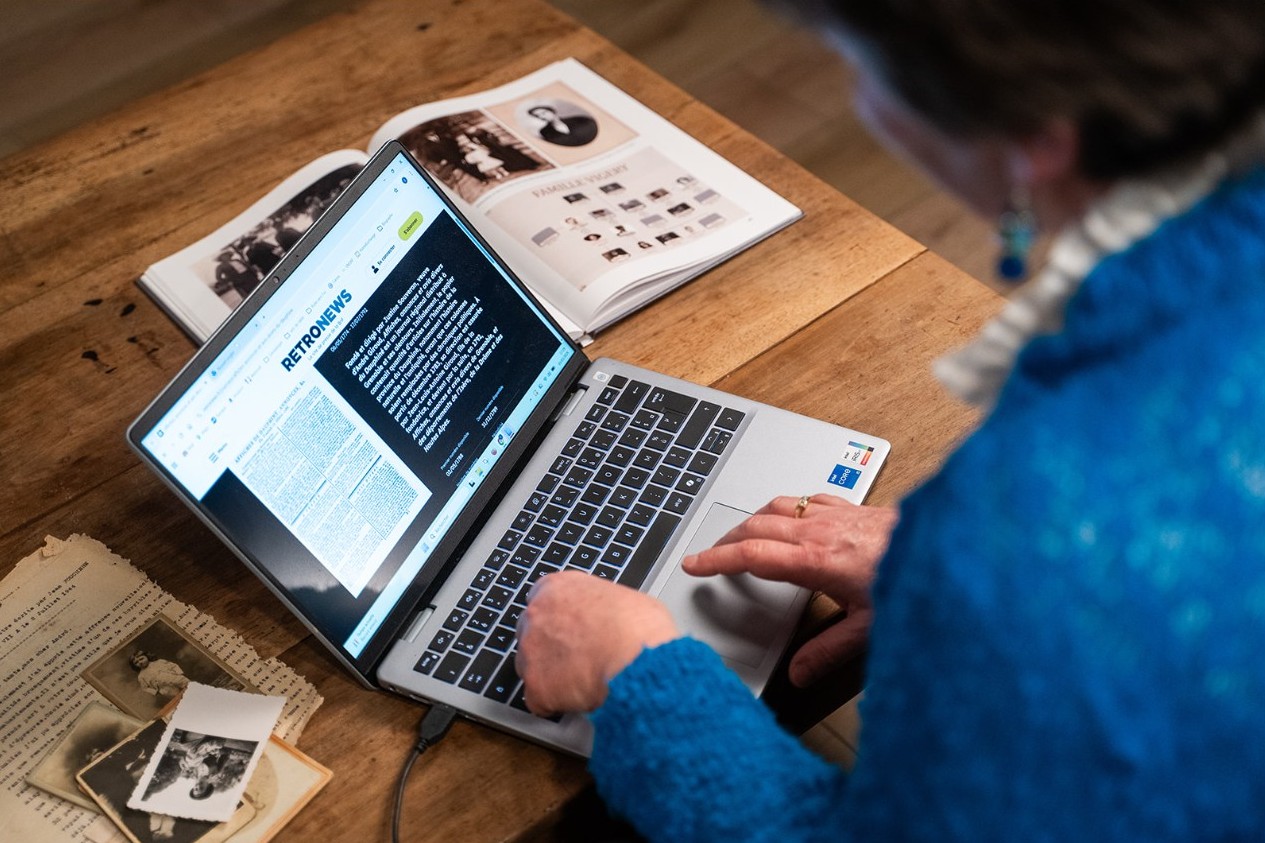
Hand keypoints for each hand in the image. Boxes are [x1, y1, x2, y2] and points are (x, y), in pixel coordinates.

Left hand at [515, 571, 679, 715]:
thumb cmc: (638, 628)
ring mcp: (531, 650)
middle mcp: (537, 614)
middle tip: (578, 660)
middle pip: (533, 635)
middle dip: (551, 649)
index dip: (559, 621)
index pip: (543, 602)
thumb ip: (600, 608)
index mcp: (558, 588)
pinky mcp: (535, 685)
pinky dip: (555, 703)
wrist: (635, 658)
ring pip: (531, 668)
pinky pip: (539, 699)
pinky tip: (578, 699)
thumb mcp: (624, 599)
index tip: (571, 632)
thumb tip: (611, 621)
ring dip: (551, 676)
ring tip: (582, 682)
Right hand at [683, 495, 896, 686]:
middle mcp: (821, 530)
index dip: (716, 559)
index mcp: (816, 559)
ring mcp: (836, 514)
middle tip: (708, 555)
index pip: (751, 554)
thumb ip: (828, 651)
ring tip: (739, 535)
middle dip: (726, 540)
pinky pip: (806, 499)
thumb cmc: (914, 581)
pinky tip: (790, 516)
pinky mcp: (853, 507)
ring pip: (778, 506)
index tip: (693, 563)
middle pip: (756, 526)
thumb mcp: (870, 628)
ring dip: (752, 519)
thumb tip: (798, 673)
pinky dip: (785, 507)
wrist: (952, 545)